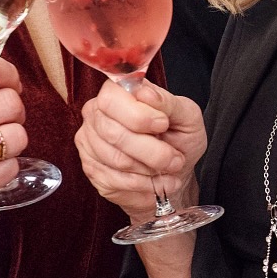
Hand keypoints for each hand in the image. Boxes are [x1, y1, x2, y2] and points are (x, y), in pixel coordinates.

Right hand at [75, 77, 206, 223]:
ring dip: (150, 169)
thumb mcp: (187, 116)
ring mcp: (89, 143)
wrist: (175, 171)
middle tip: (175, 159)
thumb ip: (168, 103)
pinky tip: (157, 182)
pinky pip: (115, 181)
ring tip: (169, 169)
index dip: (138, 115)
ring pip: (116, 160)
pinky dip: (143, 185)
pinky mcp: (92, 170)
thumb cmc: (180, 138)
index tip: (163, 124)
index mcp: (118, 93)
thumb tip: (145, 93)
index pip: (111, 99)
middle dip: (151, 151)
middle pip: (112, 133)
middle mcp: (96, 115)